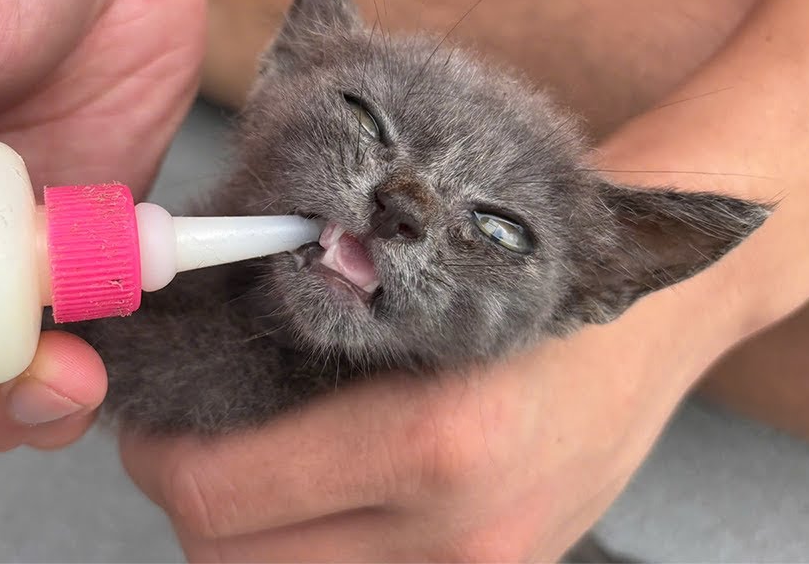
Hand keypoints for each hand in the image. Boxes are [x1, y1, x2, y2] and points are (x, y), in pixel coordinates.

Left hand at [120, 293, 721, 561]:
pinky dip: (307, 550)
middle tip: (191, 440)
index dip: (155, 454)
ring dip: (244, 535)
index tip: (153, 416)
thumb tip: (172, 370)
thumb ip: (281, 338)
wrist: (655, 316)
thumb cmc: (522, 274)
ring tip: (256, 468)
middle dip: (191, 499)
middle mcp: (456, 533)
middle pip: (229, 559)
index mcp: (428, 440)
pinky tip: (315, 498)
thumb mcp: (400, 285)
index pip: (214, 491)